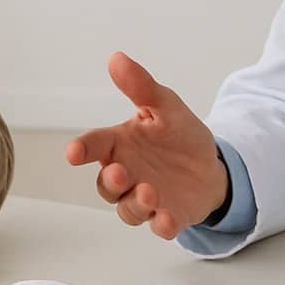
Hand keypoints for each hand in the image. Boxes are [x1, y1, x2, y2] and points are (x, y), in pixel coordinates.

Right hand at [65, 52, 226, 238]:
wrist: (211, 164)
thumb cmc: (179, 134)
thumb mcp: (165, 106)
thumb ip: (141, 87)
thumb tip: (116, 57)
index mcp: (120, 144)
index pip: (94, 145)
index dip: (82, 149)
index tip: (73, 153)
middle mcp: (127, 174)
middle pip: (105, 184)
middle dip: (110, 181)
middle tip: (120, 173)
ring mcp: (144, 199)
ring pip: (127, 210)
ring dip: (134, 204)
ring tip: (149, 193)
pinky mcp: (166, 216)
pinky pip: (158, 227)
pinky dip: (161, 226)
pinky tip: (167, 220)